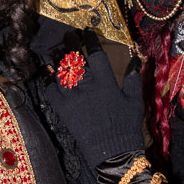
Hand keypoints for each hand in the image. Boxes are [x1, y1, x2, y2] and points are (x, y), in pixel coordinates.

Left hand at [40, 27, 145, 167]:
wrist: (111, 152)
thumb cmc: (126, 126)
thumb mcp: (134, 101)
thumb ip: (133, 79)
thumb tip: (134, 60)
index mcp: (105, 81)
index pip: (96, 53)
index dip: (91, 40)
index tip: (87, 32)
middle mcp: (86, 86)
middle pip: (74, 58)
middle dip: (70, 43)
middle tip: (69, 36)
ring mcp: (72, 98)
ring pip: (59, 71)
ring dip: (57, 59)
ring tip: (56, 51)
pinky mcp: (62, 110)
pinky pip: (51, 91)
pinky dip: (49, 82)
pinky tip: (49, 76)